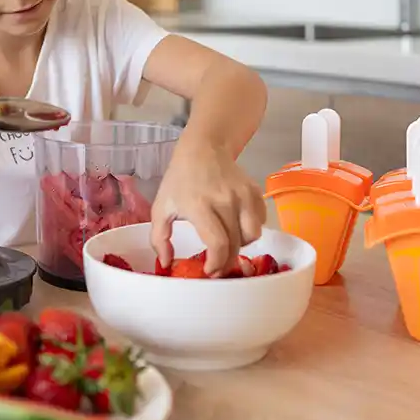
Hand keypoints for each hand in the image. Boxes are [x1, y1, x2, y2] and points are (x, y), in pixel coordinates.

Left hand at [149, 142, 265, 275]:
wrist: (203, 148)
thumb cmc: (180, 179)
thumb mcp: (161, 207)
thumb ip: (159, 237)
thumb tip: (165, 263)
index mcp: (199, 205)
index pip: (218, 242)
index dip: (217, 263)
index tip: (209, 271)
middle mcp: (225, 200)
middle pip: (236, 244)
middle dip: (227, 262)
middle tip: (218, 267)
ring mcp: (243, 195)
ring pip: (252, 235)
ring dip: (241, 246)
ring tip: (228, 244)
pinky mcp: (255, 191)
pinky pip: (261, 221)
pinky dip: (251, 230)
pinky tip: (237, 228)